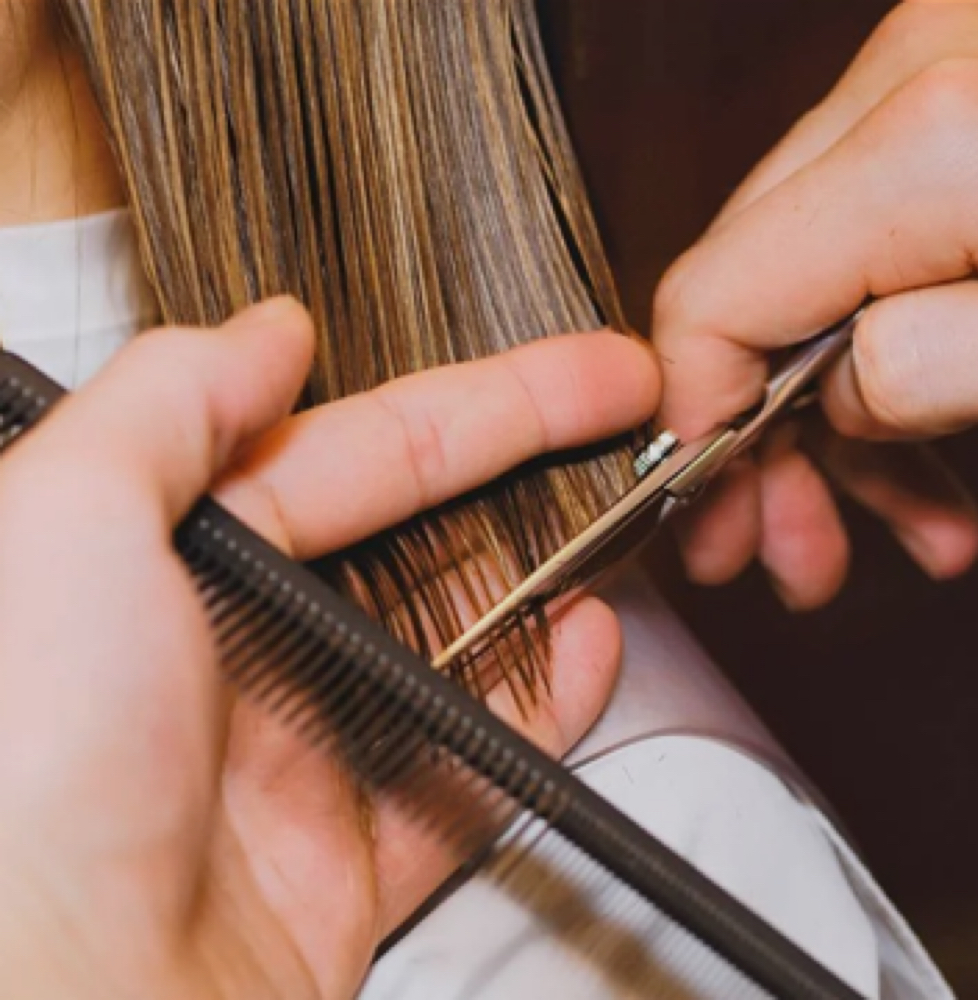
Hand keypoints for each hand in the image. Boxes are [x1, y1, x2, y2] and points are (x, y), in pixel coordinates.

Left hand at [0, 298, 658, 999]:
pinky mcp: (346, 853)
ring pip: (456, 640)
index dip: (483, 404)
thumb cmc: (26, 768)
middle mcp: (242, 647)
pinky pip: (468, 765)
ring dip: (544, 581)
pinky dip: (540, 706)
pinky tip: (590, 648)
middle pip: (423, 530)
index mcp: (179, 561)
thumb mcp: (67, 519)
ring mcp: (303, 749)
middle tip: (626, 423)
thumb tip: (266, 332)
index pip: (359, 450)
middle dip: (533, 468)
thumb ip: (171, 400)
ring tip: (622, 526)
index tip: (580, 373)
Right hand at [653, 0, 977, 607]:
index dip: (689, 413)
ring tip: (885, 532)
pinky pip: (881, 252)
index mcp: (927, 143)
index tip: (706, 506)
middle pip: (751, 287)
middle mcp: (913, 86)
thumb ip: (930, 370)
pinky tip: (934, 465)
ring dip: (833, 422)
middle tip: (780, 550)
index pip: (715, 293)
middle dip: (758, 439)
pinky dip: (894, 364)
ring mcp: (945, 86)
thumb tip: (833, 393)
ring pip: (811, 280)